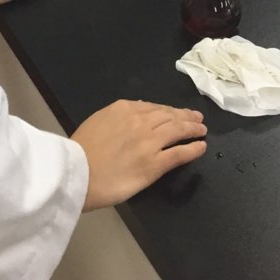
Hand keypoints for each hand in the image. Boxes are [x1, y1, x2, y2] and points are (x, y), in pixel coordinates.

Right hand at [71, 100, 206, 210]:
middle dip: (185, 116)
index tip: (178, 112)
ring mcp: (149, 142)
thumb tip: (139, 109)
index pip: (154, 107)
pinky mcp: (155, 164)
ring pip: (178, 130)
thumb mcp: (99, 120)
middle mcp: (140, 121)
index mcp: (125, 109)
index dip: (169, 110)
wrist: (77, 172)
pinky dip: (193, 149)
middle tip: (197, 118)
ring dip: (193, 129)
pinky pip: (179, 154)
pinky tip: (201, 147)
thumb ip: (119, 115)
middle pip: (169, 116)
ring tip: (202, 130)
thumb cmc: (82, 149)